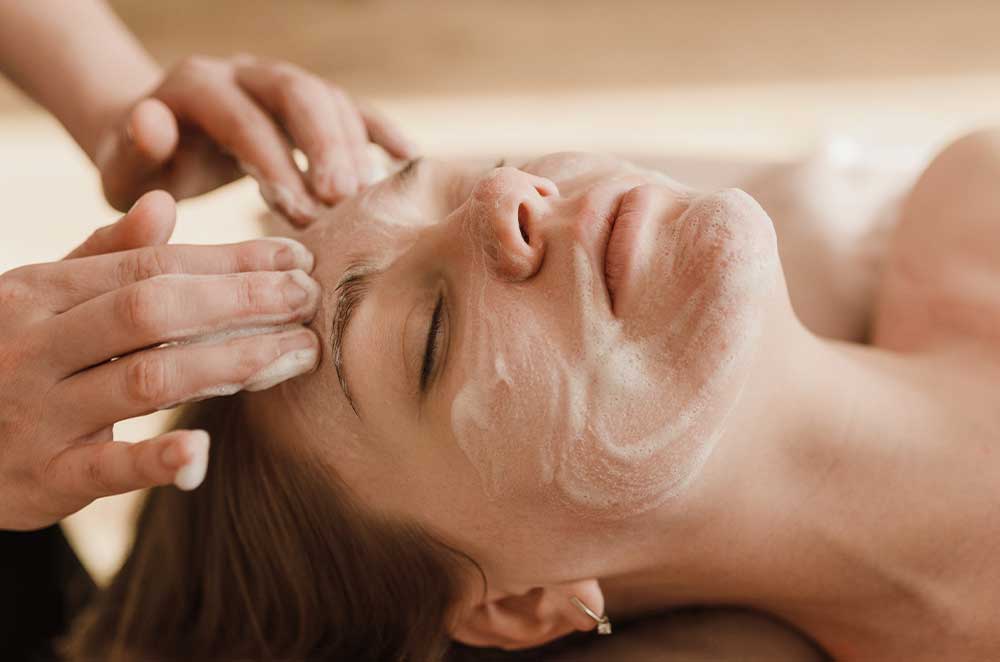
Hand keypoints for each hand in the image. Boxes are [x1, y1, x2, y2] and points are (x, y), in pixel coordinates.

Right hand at [0, 191, 321, 530]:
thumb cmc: (5, 356)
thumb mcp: (40, 299)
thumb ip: (100, 256)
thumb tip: (163, 203)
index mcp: (40, 292)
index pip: (151, 265)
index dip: (230, 261)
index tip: (294, 259)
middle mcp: (37, 345)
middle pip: (155, 310)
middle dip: (241, 300)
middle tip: (309, 298)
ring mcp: (37, 412)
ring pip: (147, 378)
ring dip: (232, 362)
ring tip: (298, 352)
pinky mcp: (42, 479)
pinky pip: (106, 469)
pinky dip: (156, 459)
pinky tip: (203, 450)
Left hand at [94, 54, 415, 224]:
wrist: (162, 144)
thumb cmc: (145, 170)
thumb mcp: (123, 168)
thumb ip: (132, 150)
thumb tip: (155, 121)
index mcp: (197, 85)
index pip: (243, 117)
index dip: (274, 161)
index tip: (298, 212)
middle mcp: (245, 73)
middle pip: (297, 93)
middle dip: (325, 145)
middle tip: (346, 198)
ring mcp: (281, 84)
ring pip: (329, 99)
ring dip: (354, 147)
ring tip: (369, 199)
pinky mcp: (309, 105)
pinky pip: (353, 109)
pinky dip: (381, 132)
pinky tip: (409, 161)